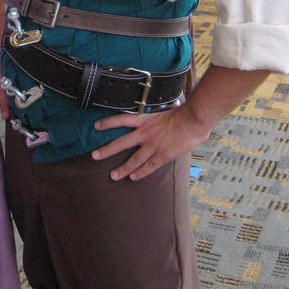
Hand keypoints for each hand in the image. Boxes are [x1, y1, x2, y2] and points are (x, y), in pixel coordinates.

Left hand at [91, 103, 211, 180]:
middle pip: (122, 143)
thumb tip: (156, 119)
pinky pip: (149, 166)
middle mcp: (146, 132)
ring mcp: (153, 145)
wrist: (194, 119)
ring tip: (113, 175)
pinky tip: (133, 177)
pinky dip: (140, 173)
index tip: (97, 126)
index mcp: (145, 119)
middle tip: (95, 156)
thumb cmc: (184, 113)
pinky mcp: (163, 155)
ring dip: (122, 168)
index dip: (108, 122)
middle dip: (107, 150)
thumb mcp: (165, 110)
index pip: (122, 119)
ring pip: (134, 159)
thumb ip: (156, 117)